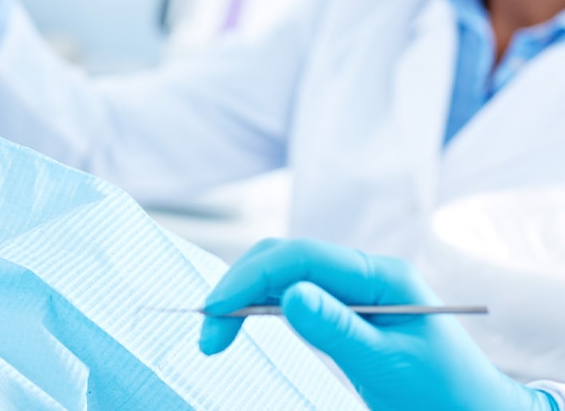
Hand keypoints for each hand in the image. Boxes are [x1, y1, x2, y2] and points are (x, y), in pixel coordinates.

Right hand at [198, 238, 554, 410]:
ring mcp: (353, 289)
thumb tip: (288, 294)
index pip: (300, 257)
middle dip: (239, 286)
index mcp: (382, 275)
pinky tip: (243, 325)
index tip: (215, 312)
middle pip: (284, 258)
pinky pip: (292, 296)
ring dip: (244, 298)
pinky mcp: (344, 310)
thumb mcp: (387, 366)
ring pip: (282, 275)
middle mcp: (364, 273)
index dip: (250, 278)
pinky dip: (261, 308)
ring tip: (216, 336)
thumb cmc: (442, 395)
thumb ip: (337, 329)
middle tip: (208, 332)